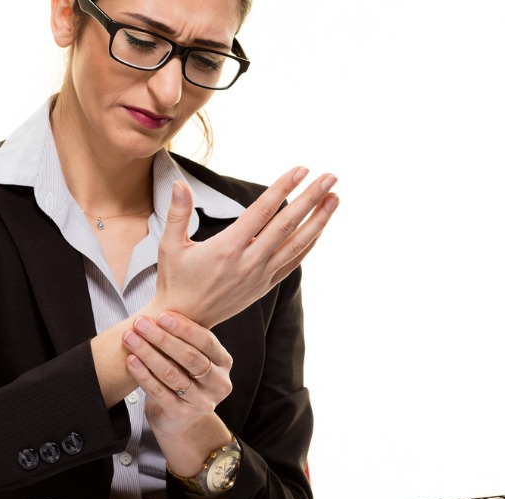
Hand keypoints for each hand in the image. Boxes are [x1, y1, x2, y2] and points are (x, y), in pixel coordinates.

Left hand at [122, 311, 232, 437]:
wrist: (179, 417)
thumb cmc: (184, 376)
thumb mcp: (192, 357)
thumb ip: (185, 337)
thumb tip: (162, 306)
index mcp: (224, 363)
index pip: (206, 341)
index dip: (183, 328)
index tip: (161, 316)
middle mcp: (218, 384)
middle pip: (189, 357)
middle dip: (162, 338)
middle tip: (140, 323)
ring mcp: (202, 402)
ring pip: (172, 374)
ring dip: (148, 353)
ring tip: (130, 338)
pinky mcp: (182, 415)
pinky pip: (159, 392)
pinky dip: (143, 374)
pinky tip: (131, 360)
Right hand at [154, 167, 337, 327]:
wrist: (184, 323)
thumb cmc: (175, 280)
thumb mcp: (169, 246)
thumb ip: (177, 213)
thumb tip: (179, 183)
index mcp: (227, 248)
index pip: (263, 211)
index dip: (284, 188)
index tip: (302, 170)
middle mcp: (249, 262)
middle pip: (287, 224)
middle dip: (311, 198)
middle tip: (331, 176)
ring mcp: (260, 276)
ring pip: (297, 245)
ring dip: (319, 221)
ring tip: (335, 199)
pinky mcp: (264, 287)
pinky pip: (293, 262)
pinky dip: (308, 244)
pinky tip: (319, 228)